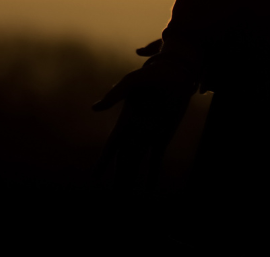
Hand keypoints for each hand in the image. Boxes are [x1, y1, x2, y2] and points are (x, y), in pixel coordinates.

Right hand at [92, 39, 200, 190]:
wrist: (176, 73)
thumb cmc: (152, 74)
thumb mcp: (133, 81)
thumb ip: (115, 94)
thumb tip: (94, 108)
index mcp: (126, 120)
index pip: (113, 146)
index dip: (104, 162)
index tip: (96, 176)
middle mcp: (136, 131)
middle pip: (124, 160)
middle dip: (119, 178)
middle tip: (115, 196)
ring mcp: (150, 135)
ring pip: (136, 163)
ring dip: (130, 179)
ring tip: (124, 196)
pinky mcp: (163, 136)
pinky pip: (156, 160)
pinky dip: (152, 174)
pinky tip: (149, 188)